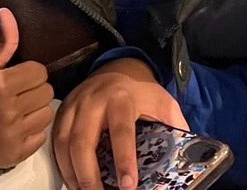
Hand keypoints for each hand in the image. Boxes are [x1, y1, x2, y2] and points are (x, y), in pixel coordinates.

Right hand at [0, 8, 54, 168]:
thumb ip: (1, 44)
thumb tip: (7, 12)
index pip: (39, 71)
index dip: (29, 72)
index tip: (16, 77)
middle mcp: (8, 110)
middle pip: (46, 91)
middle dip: (34, 89)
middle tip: (16, 93)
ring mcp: (14, 134)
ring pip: (46, 112)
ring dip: (35, 109)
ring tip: (16, 110)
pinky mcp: (18, 153)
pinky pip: (42, 135)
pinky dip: (32, 130)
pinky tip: (15, 127)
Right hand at [52, 58, 186, 189]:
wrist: (116, 69)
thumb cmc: (140, 92)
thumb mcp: (163, 102)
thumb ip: (175, 125)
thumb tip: (191, 155)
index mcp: (121, 97)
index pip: (121, 132)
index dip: (124, 160)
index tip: (128, 186)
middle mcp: (93, 100)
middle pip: (83, 142)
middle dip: (89, 176)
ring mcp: (74, 106)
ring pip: (64, 145)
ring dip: (73, 175)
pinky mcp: (62, 113)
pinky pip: (56, 143)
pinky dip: (62, 166)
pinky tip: (74, 182)